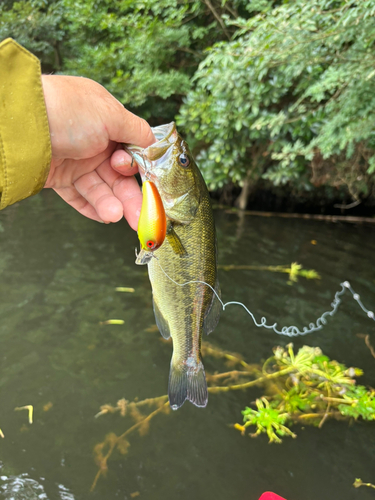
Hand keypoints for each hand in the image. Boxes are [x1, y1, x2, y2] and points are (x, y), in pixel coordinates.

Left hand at [42, 75, 154, 228]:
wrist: (25, 124)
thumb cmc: (68, 111)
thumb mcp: (111, 115)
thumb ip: (137, 131)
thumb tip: (154, 142)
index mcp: (108, 123)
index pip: (132, 152)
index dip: (140, 170)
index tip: (150, 186)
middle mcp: (94, 142)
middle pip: (118, 176)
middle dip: (131, 197)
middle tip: (141, 216)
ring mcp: (76, 160)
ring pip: (100, 188)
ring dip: (111, 204)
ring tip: (115, 215)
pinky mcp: (59, 177)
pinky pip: (79, 197)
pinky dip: (92, 208)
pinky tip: (104, 216)